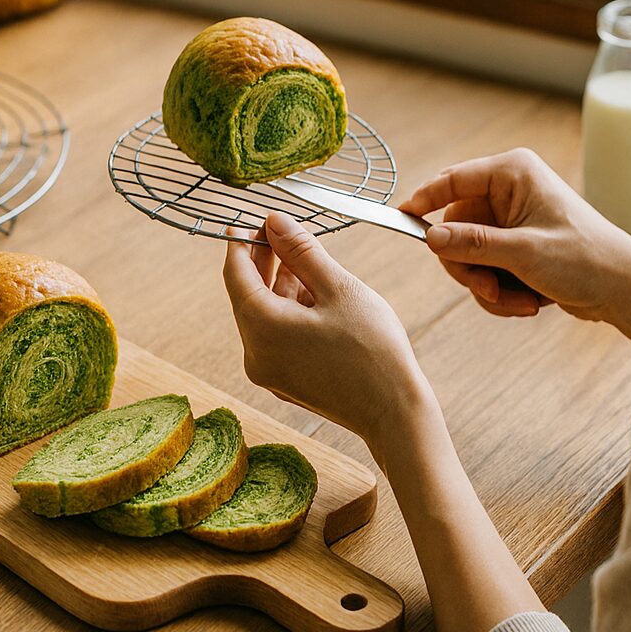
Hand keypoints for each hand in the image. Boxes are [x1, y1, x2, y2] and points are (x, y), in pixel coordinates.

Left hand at [221, 211, 433, 441]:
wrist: (395, 411)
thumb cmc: (373, 350)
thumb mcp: (339, 288)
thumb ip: (301, 251)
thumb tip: (273, 220)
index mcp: (262, 328)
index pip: (235, 274)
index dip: (241, 243)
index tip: (254, 220)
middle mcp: (255, 354)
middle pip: (247, 295)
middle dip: (262, 261)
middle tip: (280, 232)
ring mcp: (269, 372)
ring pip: (262, 315)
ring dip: (278, 285)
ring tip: (303, 259)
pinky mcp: (285, 381)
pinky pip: (275, 336)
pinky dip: (288, 311)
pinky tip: (312, 294)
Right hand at [398, 147, 630, 320]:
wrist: (624, 290)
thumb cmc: (584, 259)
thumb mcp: (522, 253)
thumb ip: (471, 244)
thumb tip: (430, 238)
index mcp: (513, 173)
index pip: (452, 180)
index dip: (424, 200)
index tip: (399, 220)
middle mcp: (511, 191)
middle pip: (455, 227)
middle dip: (469, 267)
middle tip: (487, 289)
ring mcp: (513, 221)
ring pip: (469, 255)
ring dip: (486, 286)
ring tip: (518, 302)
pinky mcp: (518, 248)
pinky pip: (487, 270)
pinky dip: (500, 292)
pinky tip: (527, 304)